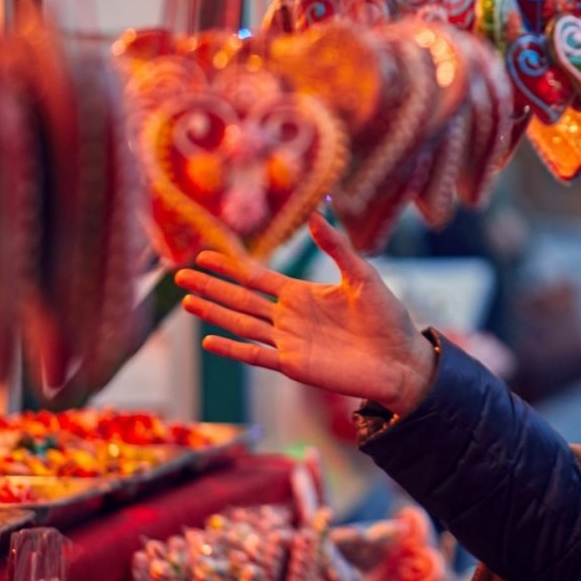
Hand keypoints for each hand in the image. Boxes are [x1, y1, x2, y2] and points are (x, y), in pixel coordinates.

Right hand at [175, 214, 437, 413]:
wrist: (401, 360)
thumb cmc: (388, 317)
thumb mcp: (362, 275)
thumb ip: (337, 247)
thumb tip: (315, 215)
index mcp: (302, 294)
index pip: (257, 278)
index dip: (231, 266)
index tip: (204, 254)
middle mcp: (289, 317)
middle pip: (241, 299)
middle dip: (211, 287)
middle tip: (179, 276)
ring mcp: (289, 342)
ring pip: (242, 324)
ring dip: (214, 313)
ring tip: (187, 302)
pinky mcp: (294, 365)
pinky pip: (256, 356)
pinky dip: (232, 349)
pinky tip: (208, 341)